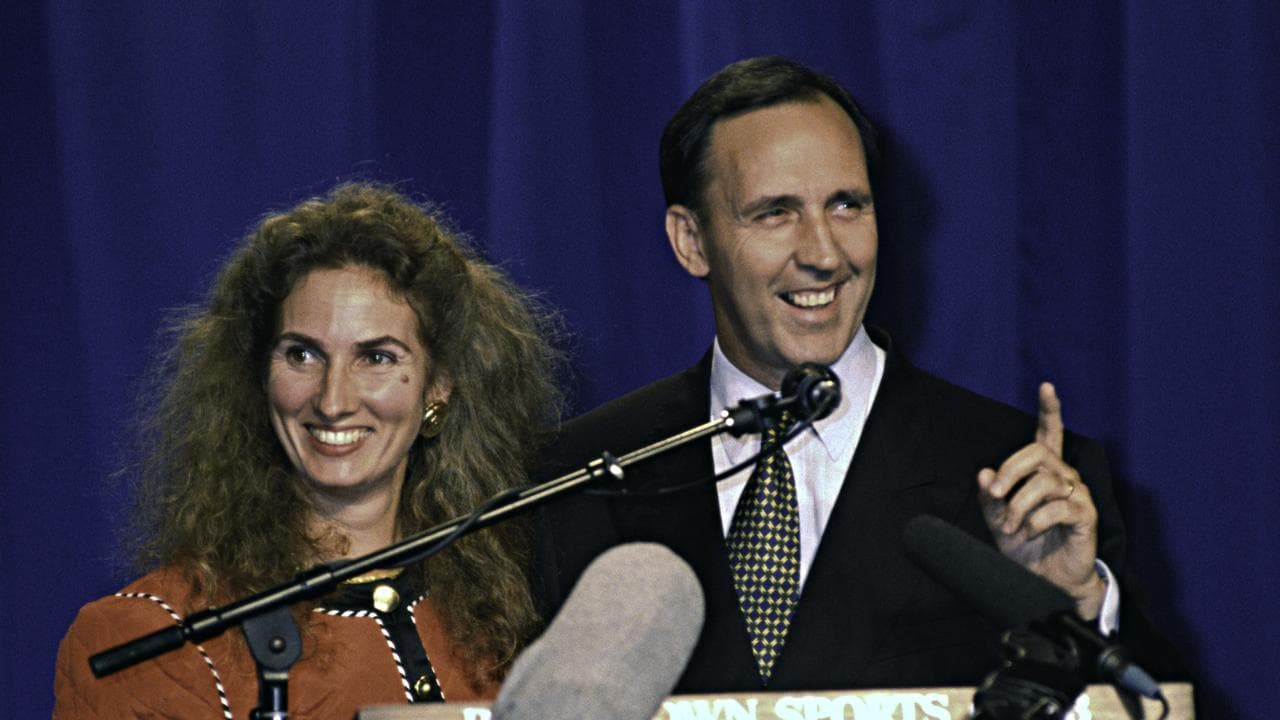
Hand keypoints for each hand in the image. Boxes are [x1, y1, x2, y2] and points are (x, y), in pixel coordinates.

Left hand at [977, 382, 1104, 618]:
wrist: (1044, 581)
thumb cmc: (1024, 546)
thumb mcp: (997, 519)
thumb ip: (990, 495)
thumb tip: (984, 472)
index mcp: (1044, 472)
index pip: (1049, 434)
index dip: (1049, 410)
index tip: (1046, 386)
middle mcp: (1064, 476)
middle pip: (1037, 454)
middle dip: (1010, 471)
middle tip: (994, 495)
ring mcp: (1077, 495)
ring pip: (1045, 482)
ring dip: (1019, 505)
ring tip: (1010, 527)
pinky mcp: (1086, 516)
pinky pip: (1059, 507)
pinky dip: (1035, 520)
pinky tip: (1028, 533)